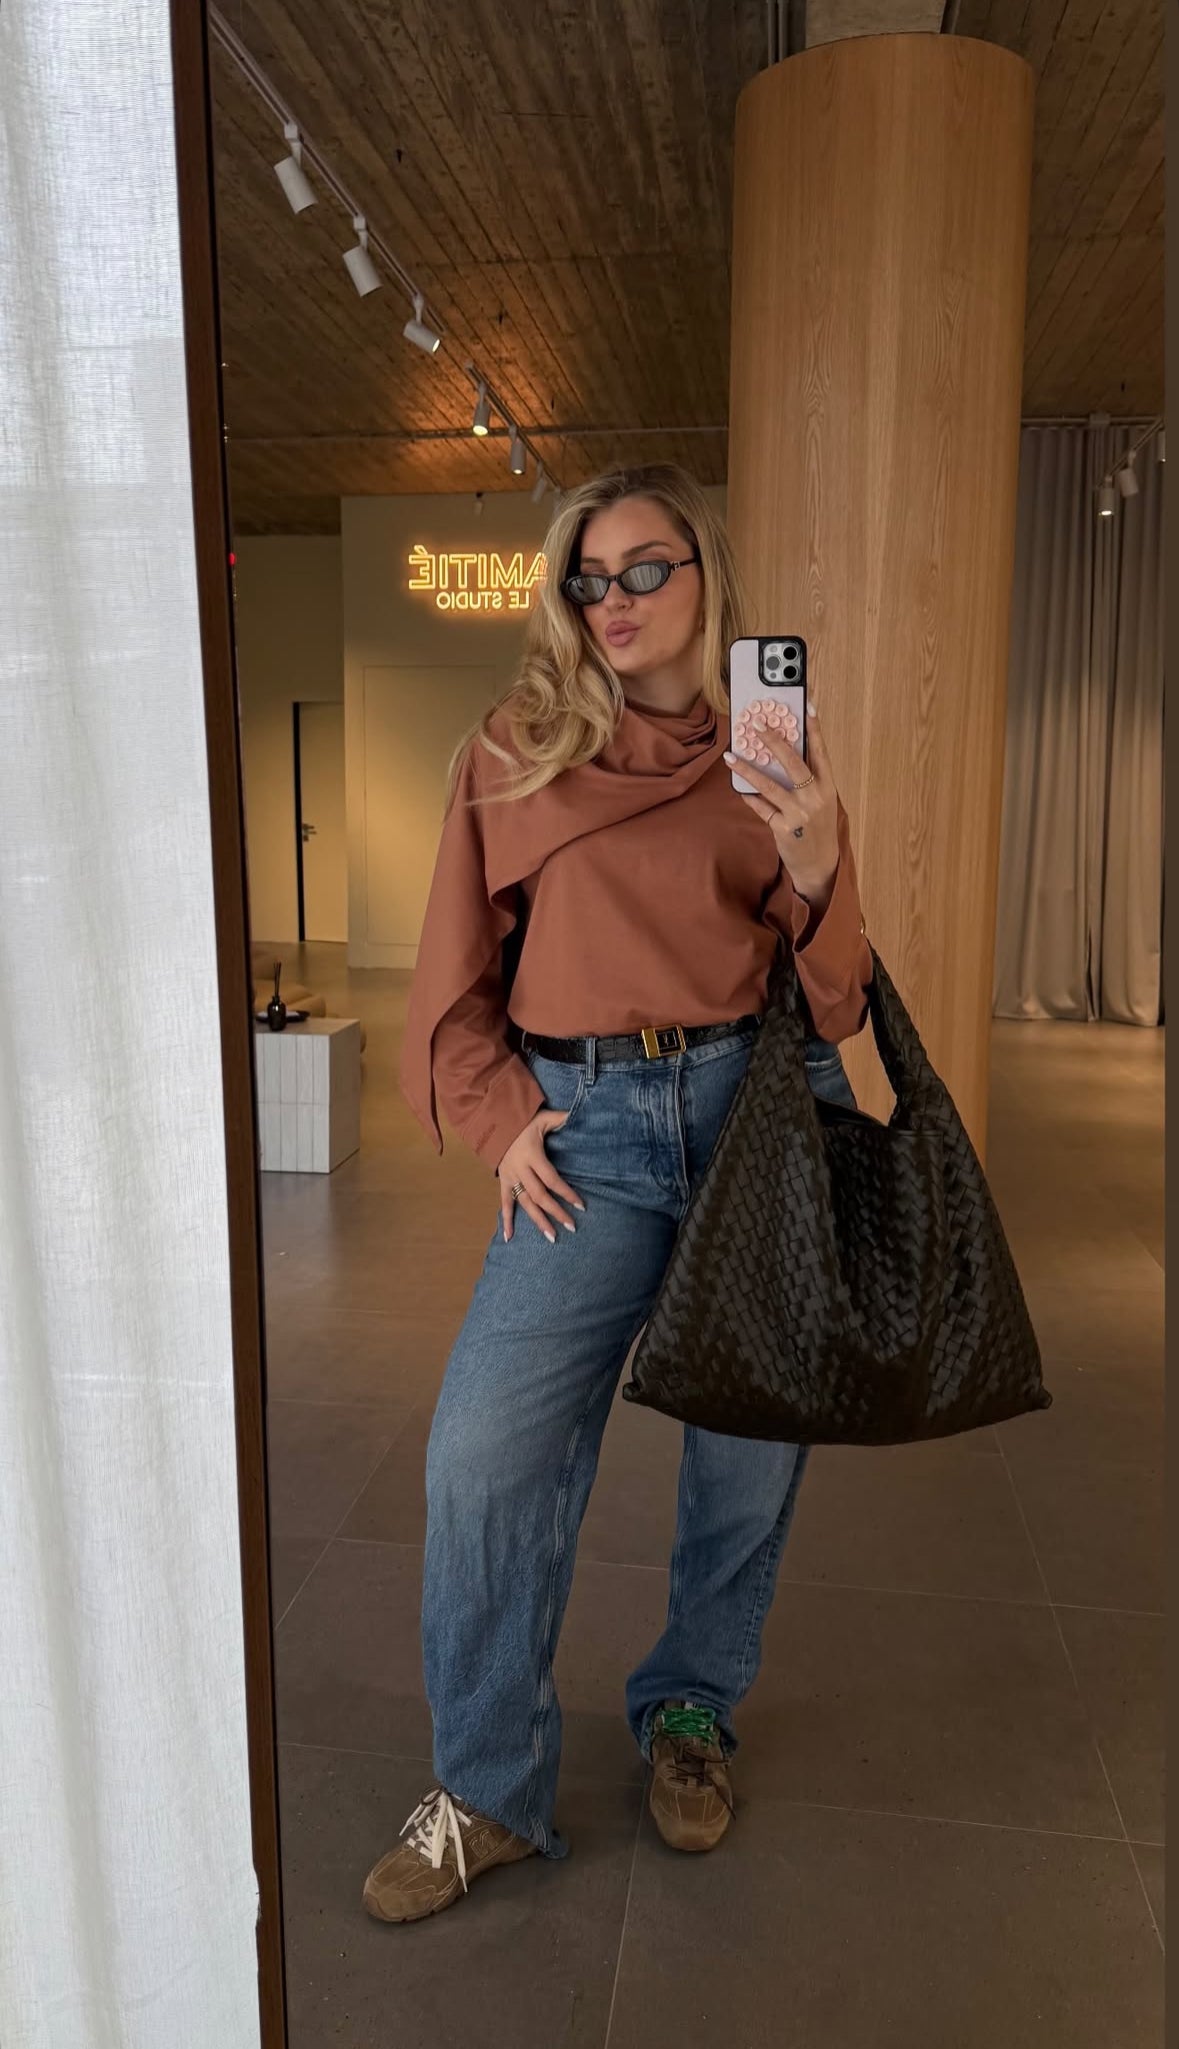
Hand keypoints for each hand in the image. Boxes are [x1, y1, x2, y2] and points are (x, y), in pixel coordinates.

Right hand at [497, 1108, 585, 1243]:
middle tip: (571, 1227)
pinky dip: (506, 1220)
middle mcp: (520, 1169)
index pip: (551, 1179)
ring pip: (524, 1203)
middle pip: (539, 1195)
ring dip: (538, 1220)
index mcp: (532, 1155)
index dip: (566, 1193)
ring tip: (551, 1236)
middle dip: (556, 1212)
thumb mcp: (542, 1117)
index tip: (581, 1205)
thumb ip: (561, 1119)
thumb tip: (580, 1115)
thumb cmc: (522, 1120)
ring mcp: (510, 1177)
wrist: (492, 1121)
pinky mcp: (503, 1181)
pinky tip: (509, 1237)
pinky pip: (504, 1203)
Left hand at [725, 701, 839, 910]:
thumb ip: (807, 781)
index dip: (815, 729)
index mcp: (827, 787)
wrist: (820, 865)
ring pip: (769, 785)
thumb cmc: (818, 828)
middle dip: (773, 740)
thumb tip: (783, 753)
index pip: (821, 752)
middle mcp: (815, 797)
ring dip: (747, 769)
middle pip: (793, 762)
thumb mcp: (821, 802)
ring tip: (730, 756)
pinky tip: (738, 788)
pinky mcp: (783, 828)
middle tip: (756, 724)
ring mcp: (799, 813)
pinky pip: (761, 807)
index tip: (807, 706)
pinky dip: (749, 797)